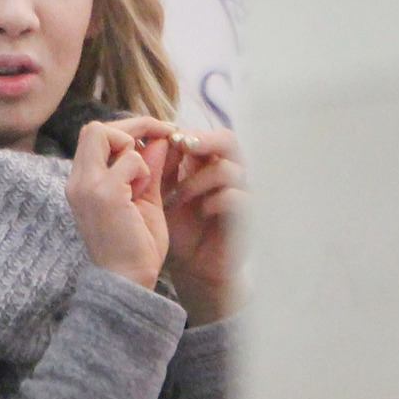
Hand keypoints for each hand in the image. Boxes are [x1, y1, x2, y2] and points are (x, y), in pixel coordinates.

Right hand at [65, 118, 169, 290]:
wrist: (128, 281)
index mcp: (81, 183)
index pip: (94, 136)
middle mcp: (77, 181)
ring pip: (105, 133)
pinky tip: (143, 195)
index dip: (125, 130)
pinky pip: (129, 159)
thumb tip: (158, 138)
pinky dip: (142, 171)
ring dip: (132, 151)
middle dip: (131, 127)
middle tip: (161, 135)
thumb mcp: (142, 199)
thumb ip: (148, 168)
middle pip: (95, 128)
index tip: (154, 136)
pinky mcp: (104, 193)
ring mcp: (87, 186)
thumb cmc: (135, 247)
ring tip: (142, 183)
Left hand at [158, 123, 248, 322]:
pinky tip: (201, 211)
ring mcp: (241, 193)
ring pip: (229, 169)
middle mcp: (228, 173)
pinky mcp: (246, 216)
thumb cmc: (178, 227)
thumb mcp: (161, 194)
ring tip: (177, 197)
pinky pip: (236, 197)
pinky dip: (214, 201)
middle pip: (226, 140)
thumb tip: (152, 138)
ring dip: (197, 181)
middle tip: (179, 144)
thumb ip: (158, 168)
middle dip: (201, 139)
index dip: (184, 133)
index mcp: (207, 163)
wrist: (193, 265)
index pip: (203, 134)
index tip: (162, 139)